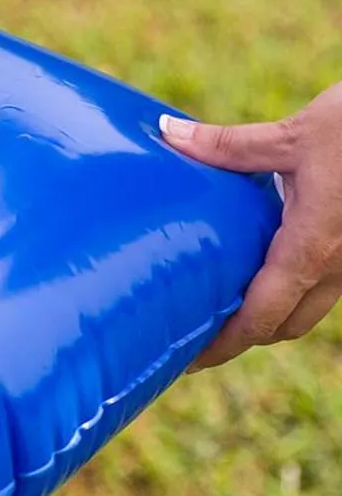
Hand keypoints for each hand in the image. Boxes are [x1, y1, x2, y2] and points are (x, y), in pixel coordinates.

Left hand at [160, 82, 341, 369]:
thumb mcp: (294, 134)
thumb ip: (229, 145)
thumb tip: (170, 135)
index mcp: (311, 249)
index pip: (261, 317)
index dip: (224, 345)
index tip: (188, 361)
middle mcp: (337, 266)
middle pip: (283, 326)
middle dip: (240, 338)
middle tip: (194, 336)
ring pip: (307, 310)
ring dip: (267, 318)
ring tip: (222, 309)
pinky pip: (323, 287)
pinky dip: (289, 294)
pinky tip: (260, 271)